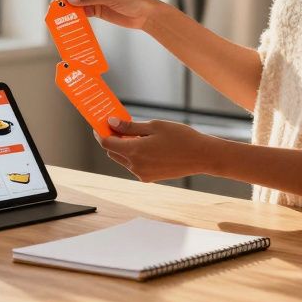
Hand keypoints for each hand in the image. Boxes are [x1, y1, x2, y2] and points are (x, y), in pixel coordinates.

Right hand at [55, 0, 163, 30]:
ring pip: (74, 4)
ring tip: (61, 22)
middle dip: (64, 3)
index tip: (59, 4)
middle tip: (56, 15)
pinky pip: (81, 13)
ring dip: (69, 12)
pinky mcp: (94, 9)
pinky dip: (76, 18)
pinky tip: (72, 24)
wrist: (145, 13)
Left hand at [96, 118, 214, 181]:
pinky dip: (133, 155)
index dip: (101, 133)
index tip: (100, 124)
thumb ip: (130, 126)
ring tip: (134, 133)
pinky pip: (134, 166)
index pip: (107, 143)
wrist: (201, 156)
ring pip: (123, 159)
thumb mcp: (154, 126)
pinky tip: (145, 144)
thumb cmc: (180, 137)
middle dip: (111, 139)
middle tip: (117, 125)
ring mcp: (142, 174)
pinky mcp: (150, 178)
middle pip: (113, 152)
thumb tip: (111, 123)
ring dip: (123, 147)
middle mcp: (135, 166)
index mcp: (135, 151)